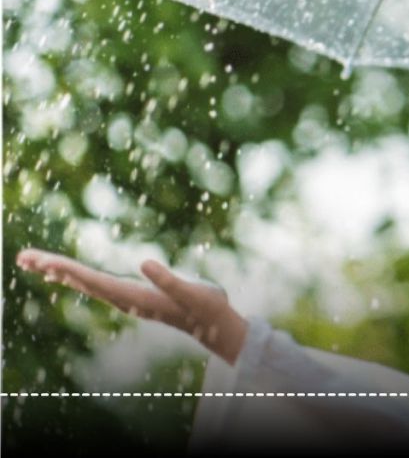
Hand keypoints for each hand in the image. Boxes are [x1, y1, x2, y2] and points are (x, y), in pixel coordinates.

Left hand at [15, 247, 248, 364]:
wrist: (213, 325)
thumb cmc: (206, 307)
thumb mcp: (192, 291)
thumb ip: (168, 280)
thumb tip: (144, 263)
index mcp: (134, 297)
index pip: (93, 281)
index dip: (68, 270)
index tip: (42, 262)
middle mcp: (123, 299)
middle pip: (80, 282)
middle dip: (52, 268)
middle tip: (22, 257)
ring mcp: (125, 298)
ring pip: (83, 283)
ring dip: (58, 271)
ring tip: (31, 262)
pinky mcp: (130, 295)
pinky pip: (93, 284)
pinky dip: (74, 276)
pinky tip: (62, 275)